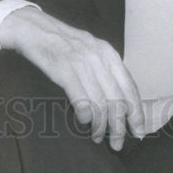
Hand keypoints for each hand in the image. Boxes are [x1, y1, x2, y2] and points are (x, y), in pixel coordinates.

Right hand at [0, 7, 144, 150]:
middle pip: (117, 99)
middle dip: (119, 126)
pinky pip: (81, 97)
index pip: (129, 87)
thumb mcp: (91, 50)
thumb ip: (105, 69)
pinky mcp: (64, 69)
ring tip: (97, 137)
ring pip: (100, 102)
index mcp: (109, 54)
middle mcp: (99, 57)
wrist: (34, 29)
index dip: (136, 112)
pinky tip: (83, 121)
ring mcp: (82, 62)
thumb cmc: (63, 43)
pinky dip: (85, 114)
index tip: (138, 130)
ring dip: (101, 125)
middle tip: (117, 144)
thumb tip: (119, 98)